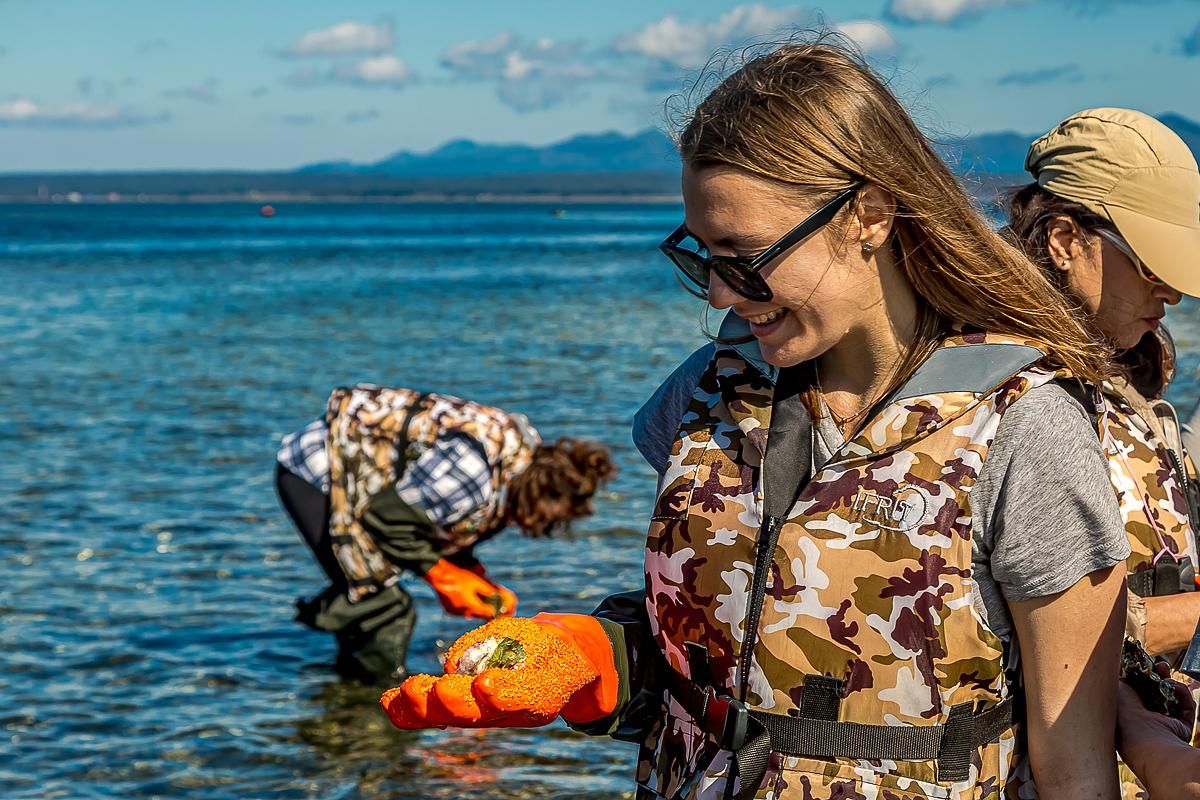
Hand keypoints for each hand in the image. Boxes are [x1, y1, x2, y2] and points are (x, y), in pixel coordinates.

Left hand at [380, 613, 617, 728]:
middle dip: (456, 703)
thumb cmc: (551, 645)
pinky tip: (390, 702)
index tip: (486, 685)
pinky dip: (412, 711)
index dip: (502, 694)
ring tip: (403, 693)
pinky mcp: (464, 709)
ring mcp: (484, 714)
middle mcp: (509, 712)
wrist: (558, 667)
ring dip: (426, 708)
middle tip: (439, 689)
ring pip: (452, 718)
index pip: (521, 698)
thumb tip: (456, 660)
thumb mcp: (544, 632)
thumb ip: (506, 639)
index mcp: (541, 694)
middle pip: (479, 714)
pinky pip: (436, 715)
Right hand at [423, 559, 515, 618]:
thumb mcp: (477, 582)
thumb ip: (488, 591)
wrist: (438, 575)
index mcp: (472, 606)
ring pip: (470, 613)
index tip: (503, 611)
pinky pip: (462, 611)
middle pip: (479, 614)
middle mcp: (463, 612)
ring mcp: (455, 612)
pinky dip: (467, 607)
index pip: (488, 613)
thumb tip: (498, 596)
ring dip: (477, 609)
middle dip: (487, 610)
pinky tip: (469, 600)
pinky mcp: (449, 611)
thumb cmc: (458, 577)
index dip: (496, 612)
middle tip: (494, 606)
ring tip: (482, 602)